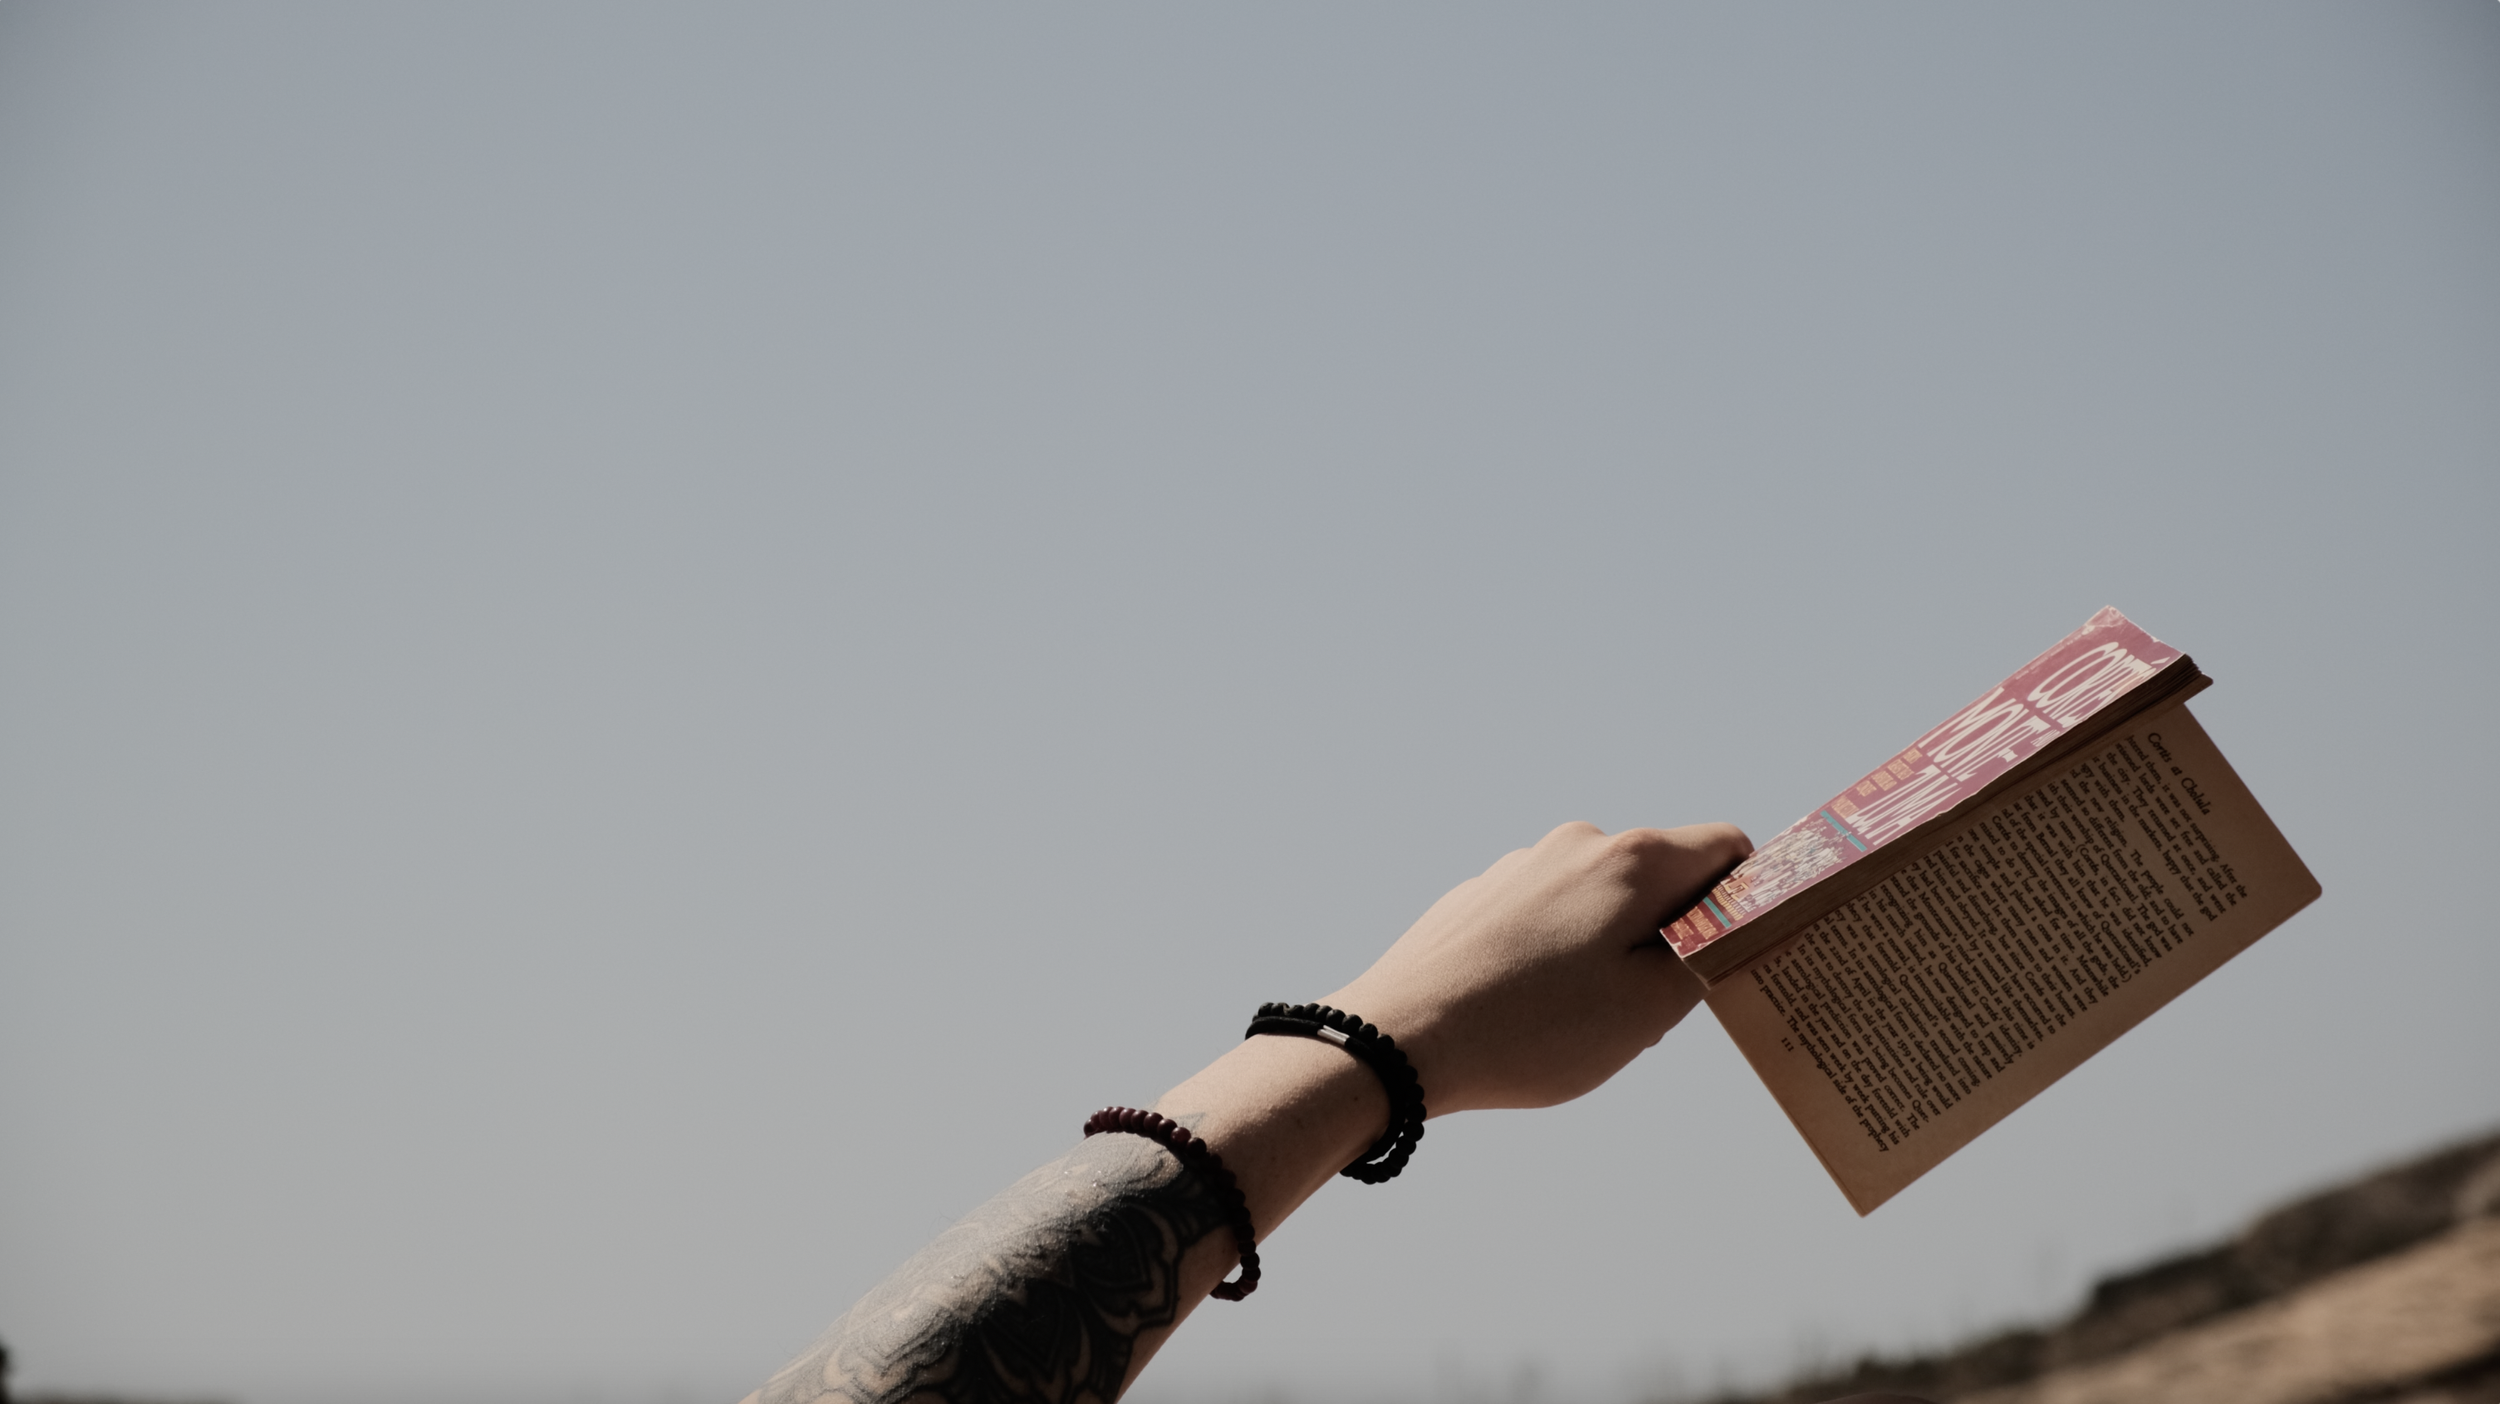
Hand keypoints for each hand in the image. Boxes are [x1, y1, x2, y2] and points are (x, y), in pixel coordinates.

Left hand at [1324, 821, 1751, 1115]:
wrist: (1399, 1037)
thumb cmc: (1531, 1030)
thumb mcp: (1647, 1012)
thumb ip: (1704, 960)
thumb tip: (1722, 929)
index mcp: (1632, 860)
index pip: (1726, 848)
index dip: (1746, 898)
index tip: (1737, 953)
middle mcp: (1578, 845)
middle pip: (1662, 877)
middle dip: (1672, 937)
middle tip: (1649, 1013)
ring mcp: (1522, 866)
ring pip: (1602, 902)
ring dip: (1613, 951)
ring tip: (1578, 1022)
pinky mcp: (1480, 896)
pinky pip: (1548, 917)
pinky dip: (1560, 955)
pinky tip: (1530, 1012)